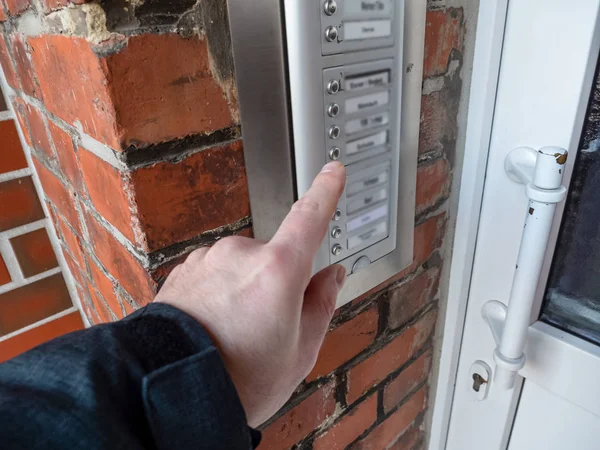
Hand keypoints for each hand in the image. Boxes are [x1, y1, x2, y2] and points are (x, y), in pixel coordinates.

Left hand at [154, 161, 346, 426]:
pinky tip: (213, 328)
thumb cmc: (238, 380)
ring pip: (243, 268)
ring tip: (234, 336)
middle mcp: (241, 253)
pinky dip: (219, 294)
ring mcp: (209, 259)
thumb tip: (332, 275)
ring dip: (245, 291)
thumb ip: (321, 303)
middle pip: (276, 258)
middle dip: (277, 284)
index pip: (310, 218)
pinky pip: (216, 274)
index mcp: (279, 269)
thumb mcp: (301, 351)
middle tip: (267, 330)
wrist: (171, 391)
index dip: (325, 192)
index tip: (332, 172)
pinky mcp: (185, 269)